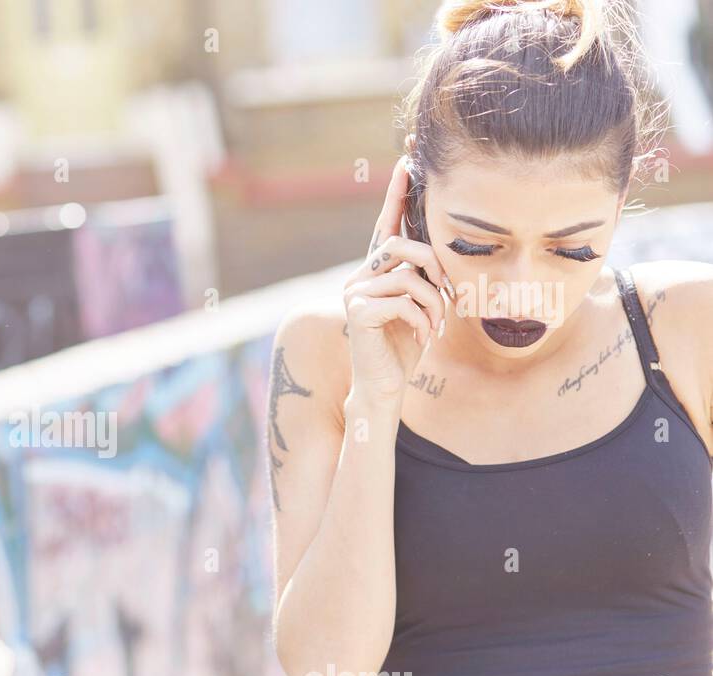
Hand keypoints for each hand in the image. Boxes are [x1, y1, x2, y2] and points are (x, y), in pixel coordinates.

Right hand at [343, 156, 450, 404]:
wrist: (384, 386)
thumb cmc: (405, 346)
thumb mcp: (423, 304)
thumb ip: (425, 276)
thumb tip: (441, 251)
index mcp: (377, 271)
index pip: (387, 224)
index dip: (396, 193)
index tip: (407, 161)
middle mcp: (360, 276)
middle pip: (402, 244)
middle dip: (434, 266)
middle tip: (448, 296)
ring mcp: (355, 293)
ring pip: (409, 274)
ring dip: (434, 301)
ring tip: (435, 324)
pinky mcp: (358, 312)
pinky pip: (404, 299)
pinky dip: (422, 319)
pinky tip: (422, 336)